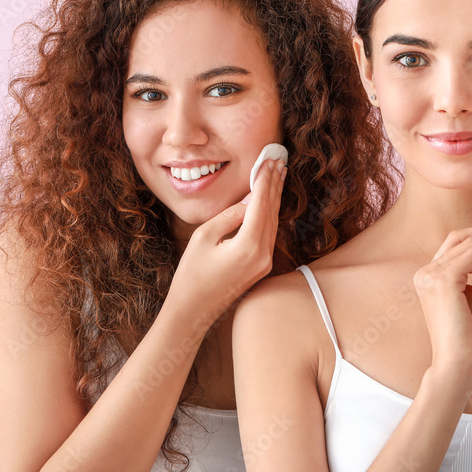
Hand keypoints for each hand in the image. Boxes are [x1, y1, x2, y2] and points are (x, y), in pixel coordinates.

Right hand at [166, 159, 286, 328]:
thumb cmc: (192, 274)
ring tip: (278, 175)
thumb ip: (230, 216)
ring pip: (273, 222)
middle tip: (278, 161)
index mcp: (249, 247)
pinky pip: (269, 234)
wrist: (193, 311)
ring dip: (275, 198)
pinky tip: (270, 201)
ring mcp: (265, 263)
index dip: (264, 181)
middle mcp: (264, 255)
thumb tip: (249, 200)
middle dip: (274, 185)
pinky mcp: (262, 266)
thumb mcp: (205, 237)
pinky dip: (270, 214)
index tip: (268, 161)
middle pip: (272, 212)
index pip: (261, 205)